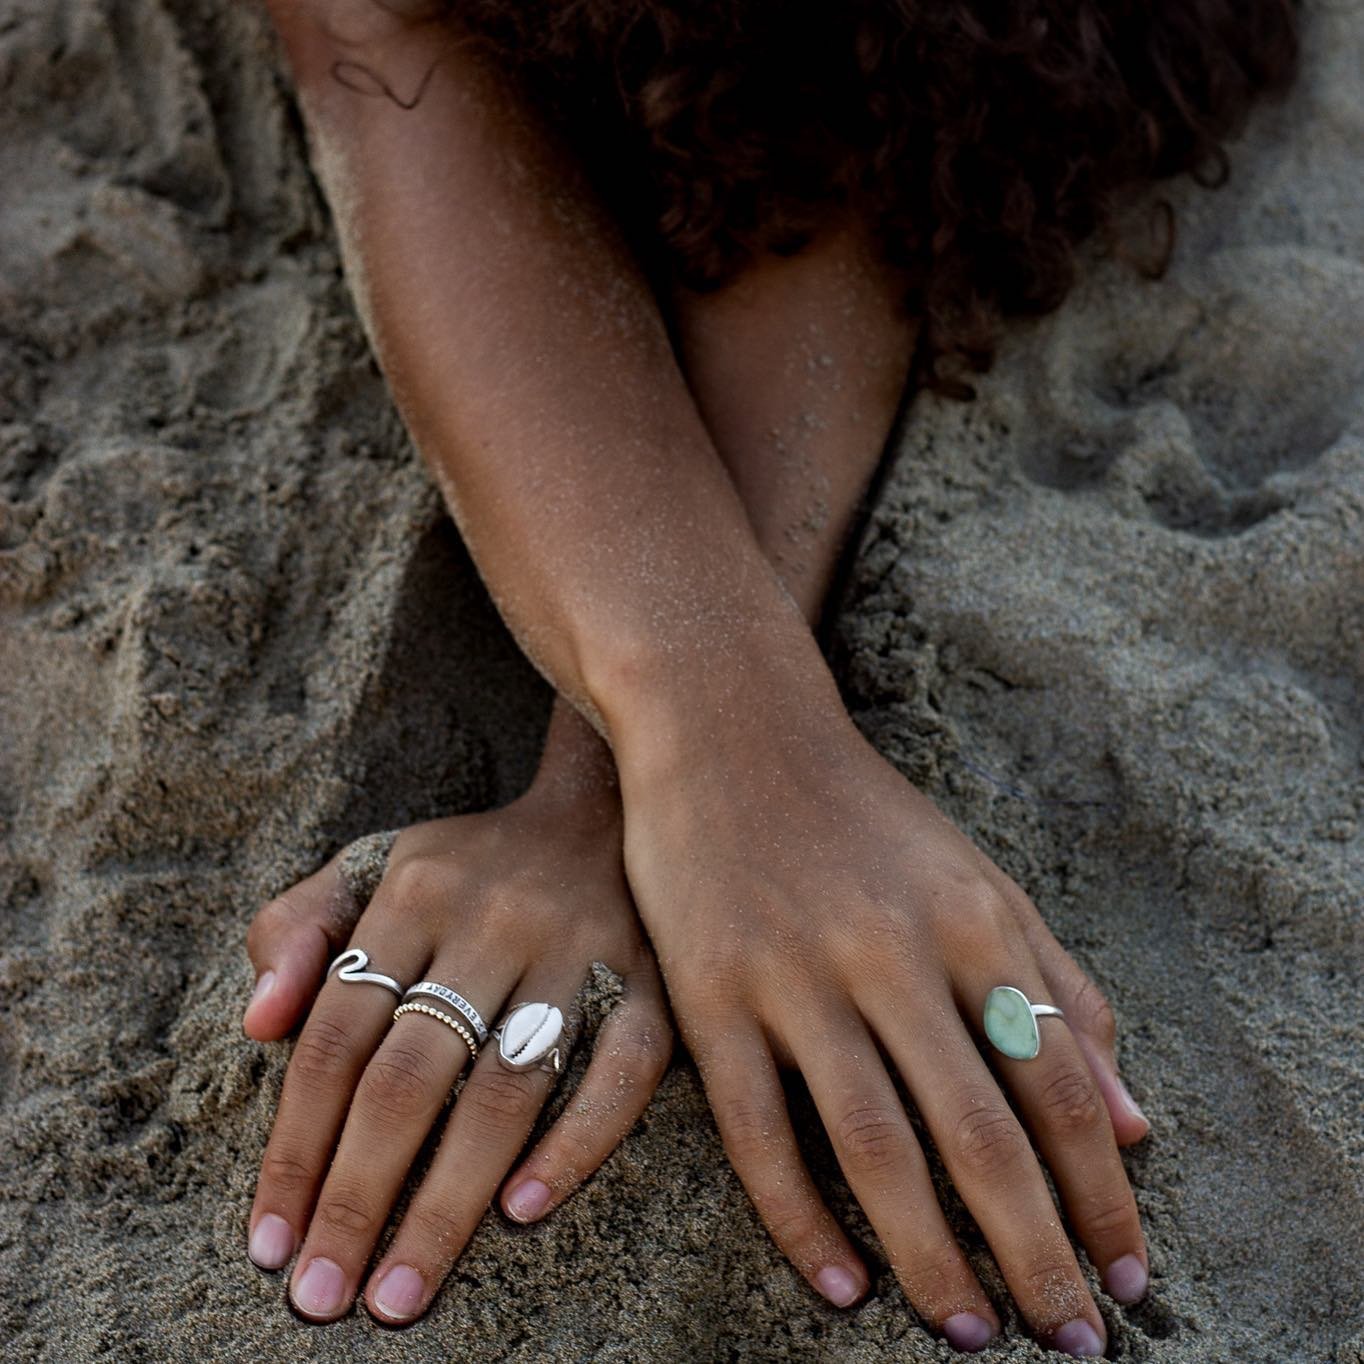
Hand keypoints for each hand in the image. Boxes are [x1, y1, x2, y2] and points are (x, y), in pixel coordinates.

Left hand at [241, 785, 670, 1324]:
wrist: (606, 808)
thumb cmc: (470, 863)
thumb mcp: (372, 863)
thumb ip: (299, 926)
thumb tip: (258, 1025)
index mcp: (415, 888)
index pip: (336, 1034)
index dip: (295, 1144)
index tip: (267, 1242)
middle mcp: (495, 918)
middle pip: (410, 1076)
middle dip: (357, 1195)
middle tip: (321, 1298)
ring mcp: (581, 951)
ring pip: (506, 1090)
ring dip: (448, 1202)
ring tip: (400, 1292)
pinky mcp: (652, 982)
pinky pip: (621, 1076)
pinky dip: (574, 1145)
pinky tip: (521, 1213)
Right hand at [618, 704, 1147, 1355]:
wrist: (728, 728)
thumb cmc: (860, 812)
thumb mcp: (977, 877)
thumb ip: (1059, 985)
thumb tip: (1133, 1120)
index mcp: (970, 921)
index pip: (1058, 1083)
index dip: (1101, 1192)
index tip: (1128, 1275)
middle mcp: (891, 951)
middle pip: (980, 1133)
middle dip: (1036, 1252)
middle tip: (1069, 1339)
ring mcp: (795, 974)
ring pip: (876, 1147)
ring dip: (931, 1259)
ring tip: (969, 1335)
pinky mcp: (712, 992)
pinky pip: (757, 1128)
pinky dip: (798, 1217)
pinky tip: (839, 1283)